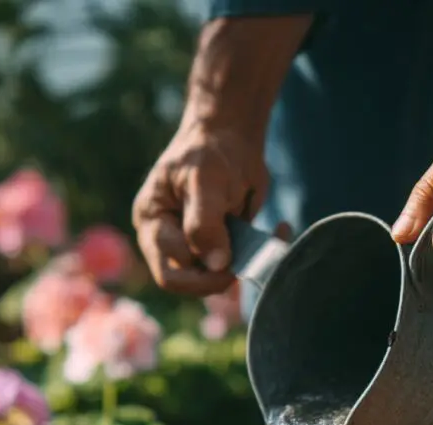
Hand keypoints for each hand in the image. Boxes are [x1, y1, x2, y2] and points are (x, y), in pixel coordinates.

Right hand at [133, 119, 267, 295]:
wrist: (232, 133)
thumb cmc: (210, 150)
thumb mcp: (204, 180)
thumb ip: (204, 224)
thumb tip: (216, 264)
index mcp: (152, 223)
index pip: (170, 271)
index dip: (201, 271)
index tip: (230, 255)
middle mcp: (165, 239)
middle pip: (185, 282)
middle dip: (217, 277)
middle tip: (245, 262)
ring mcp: (191, 244)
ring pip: (211, 277)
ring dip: (242, 264)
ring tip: (272, 234)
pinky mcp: (216, 244)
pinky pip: (235, 263)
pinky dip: (259, 253)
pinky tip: (281, 228)